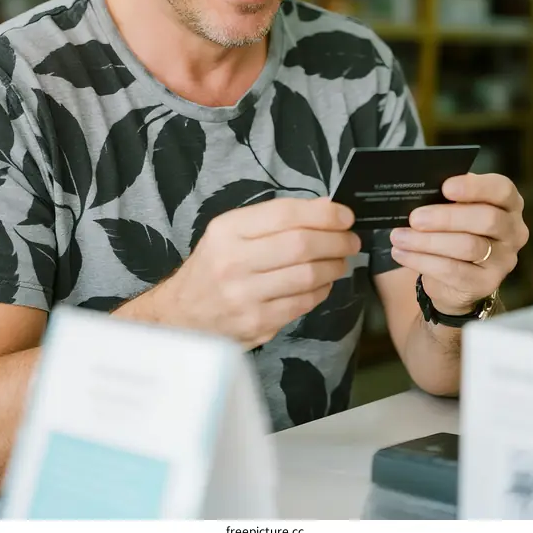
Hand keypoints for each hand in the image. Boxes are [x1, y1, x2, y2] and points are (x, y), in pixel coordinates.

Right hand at [159, 197, 358, 348]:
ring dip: (334, 266)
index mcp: (227, 231)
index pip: (285, 214)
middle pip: (301, 245)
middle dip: (337, 240)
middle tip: (351, 240)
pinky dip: (321, 290)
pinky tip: (322, 283)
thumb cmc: (213, 267)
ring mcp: (244, 296)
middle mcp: (233, 262)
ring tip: (340, 260)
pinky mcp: (257, 324)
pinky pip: (303, 303)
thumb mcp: (231, 233)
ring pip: (308, 276)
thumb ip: (274, 220)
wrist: (181, 316)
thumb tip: (325, 207)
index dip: (323, 214)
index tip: (345, 215)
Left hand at [389, 173, 528, 315]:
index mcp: (508, 204)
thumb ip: (447, 198)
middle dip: (446, 217)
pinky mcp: (486, 283)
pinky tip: (402, 254)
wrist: (455, 276)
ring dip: (427, 241)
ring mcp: (503, 260)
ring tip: (399, 237)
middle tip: (414, 218)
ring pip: (468, 246)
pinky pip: (453, 271)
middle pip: (487, 219)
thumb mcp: (455, 208)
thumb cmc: (455, 230)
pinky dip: (423, 261)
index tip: (445, 187)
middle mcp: (513, 231)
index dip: (475, 187)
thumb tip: (420, 190)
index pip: (502, 190)